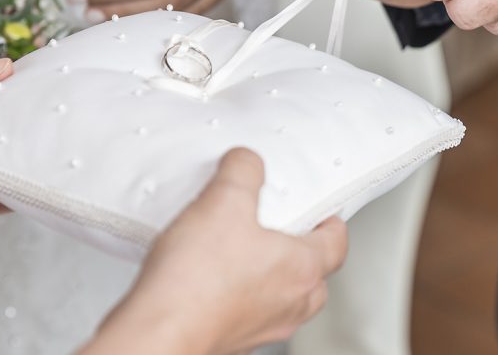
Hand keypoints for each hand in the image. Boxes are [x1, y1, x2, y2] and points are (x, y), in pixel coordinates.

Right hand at [85, 148, 346, 354]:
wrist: (160, 331)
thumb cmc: (196, 280)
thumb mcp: (223, 200)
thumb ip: (243, 170)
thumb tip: (247, 161)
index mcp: (301, 269)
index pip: (337, 243)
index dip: (331, 221)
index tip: (322, 210)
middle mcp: (290, 304)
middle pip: (314, 276)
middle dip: (303, 252)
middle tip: (281, 228)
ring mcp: (262, 327)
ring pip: (283, 298)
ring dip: (270, 276)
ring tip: (241, 250)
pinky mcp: (233, 339)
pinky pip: (248, 312)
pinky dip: (240, 294)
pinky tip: (210, 276)